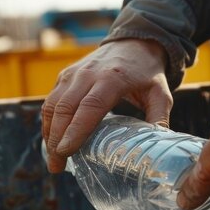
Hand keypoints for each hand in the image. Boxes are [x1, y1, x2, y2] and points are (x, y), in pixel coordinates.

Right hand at [42, 39, 171, 171]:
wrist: (133, 44)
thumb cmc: (147, 73)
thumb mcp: (161, 94)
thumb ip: (159, 119)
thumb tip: (155, 148)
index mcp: (112, 78)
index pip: (90, 106)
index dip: (75, 130)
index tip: (65, 151)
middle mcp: (88, 74)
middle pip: (65, 108)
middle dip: (56, 139)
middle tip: (56, 166)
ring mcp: (73, 74)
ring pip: (53, 105)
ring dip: (49, 133)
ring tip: (53, 160)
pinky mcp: (65, 75)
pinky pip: (51, 101)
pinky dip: (48, 122)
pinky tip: (52, 141)